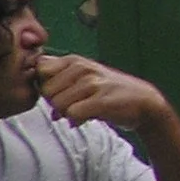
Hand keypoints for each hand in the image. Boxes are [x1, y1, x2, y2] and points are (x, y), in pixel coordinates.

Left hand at [36, 53, 171, 136]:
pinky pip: (72, 114)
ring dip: (66, 113)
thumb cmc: (109, 91)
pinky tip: (87, 118)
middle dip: (55, 102)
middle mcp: (83, 68)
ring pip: (57, 104)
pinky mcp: (101, 100)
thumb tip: (35, 92)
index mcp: (75, 60)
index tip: (58, 92)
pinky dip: (77, 120)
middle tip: (72, 105)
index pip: (40, 69)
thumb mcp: (84, 77)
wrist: (143, 102)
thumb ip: (59, 80)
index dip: (45, 85)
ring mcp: (93, 83)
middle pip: (46, 91)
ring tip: (81, 110)